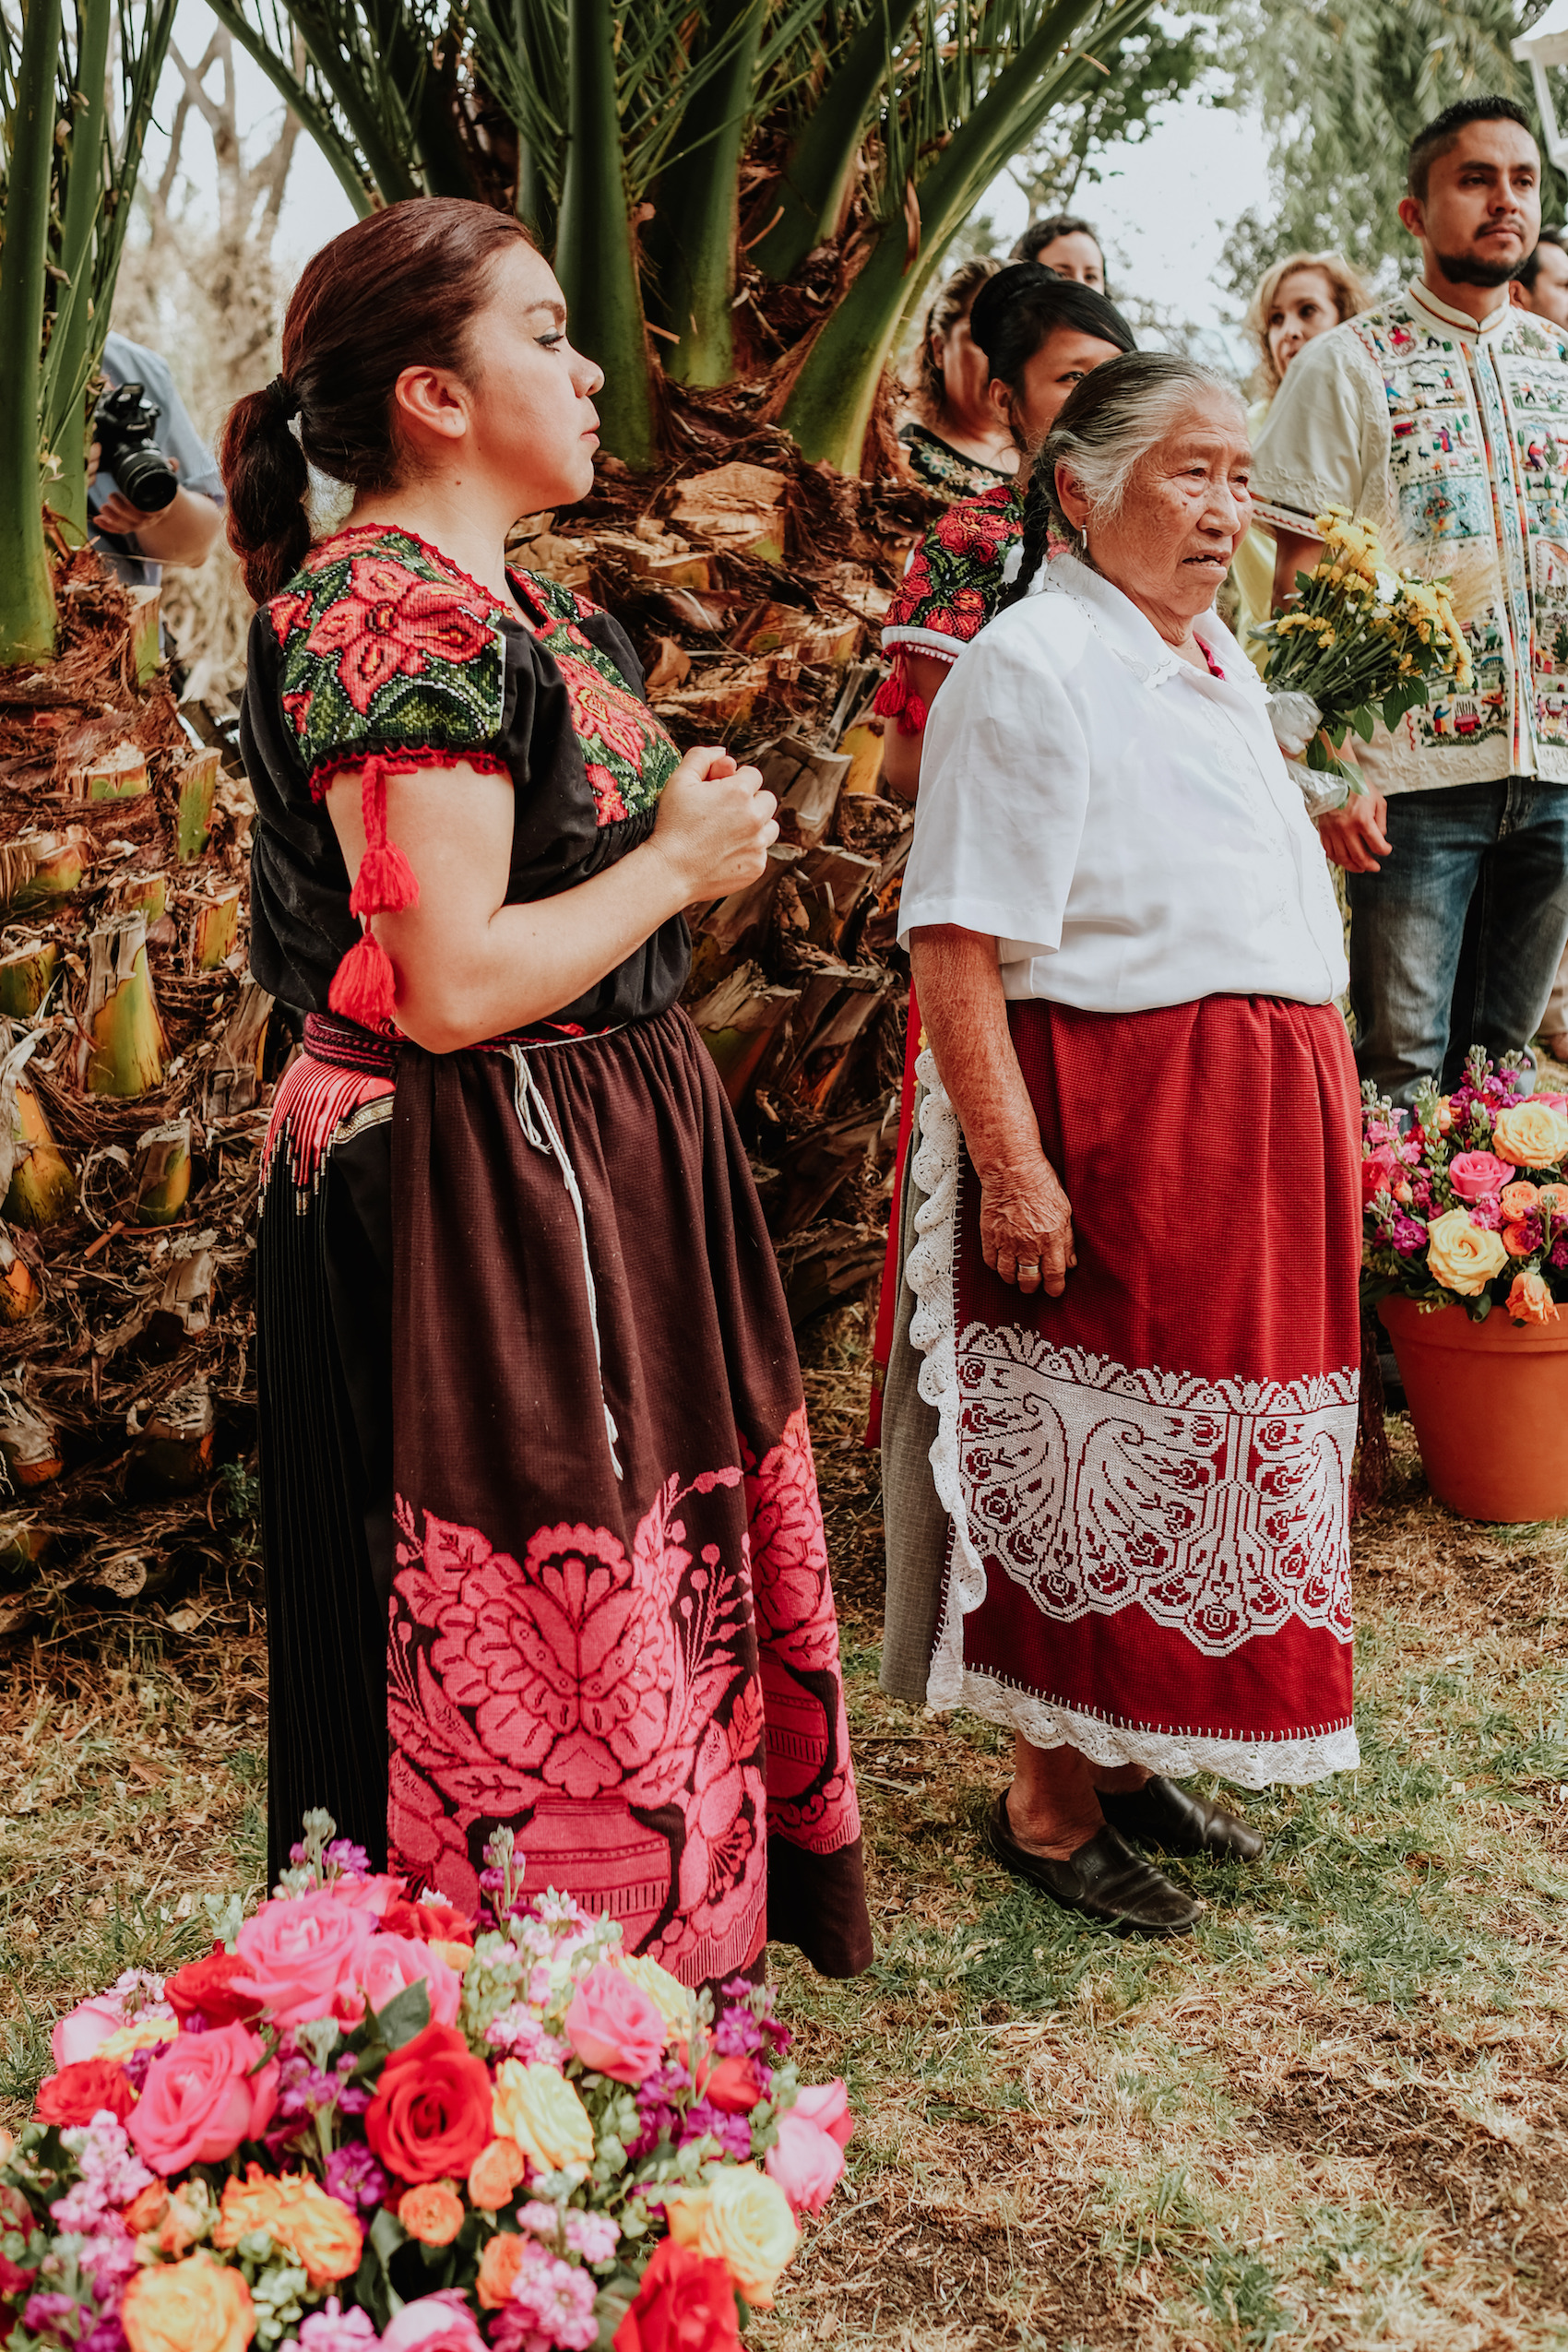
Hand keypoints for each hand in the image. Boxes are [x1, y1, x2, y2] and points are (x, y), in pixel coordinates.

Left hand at [90, 450, 180, 537]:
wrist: (160, 502)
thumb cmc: (161, 490)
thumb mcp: (167, 480)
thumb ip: (170, 470)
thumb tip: (173, 461)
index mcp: (159, 509)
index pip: (149, 513)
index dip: (138, 508)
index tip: (128, 497)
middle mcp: (150, 520)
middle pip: (136, 520)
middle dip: (122, 511)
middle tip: (111, 496)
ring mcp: (139, 525)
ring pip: (126, 526)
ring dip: (113, 519)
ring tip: (103, 507)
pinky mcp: (130, 526)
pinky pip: (119, 530)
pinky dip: (108, 527)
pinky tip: (98, 520)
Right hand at [650, 745, 777, 900]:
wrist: (671, 872)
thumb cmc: (672, 826)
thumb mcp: (679, 781)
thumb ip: (701, 758)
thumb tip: (722, 751)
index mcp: (740, 792)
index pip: (753, 775)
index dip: (735, 782)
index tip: (721, 793)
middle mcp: (755, 817)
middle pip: (767, 799)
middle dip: (750, 802)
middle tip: (726, 813)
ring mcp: (758, 844)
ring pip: (770, 826)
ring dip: (755, 826)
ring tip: (728, 833)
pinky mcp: (757, 866)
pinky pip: (762, 852)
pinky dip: (749, 851)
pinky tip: (725, 852)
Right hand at [977, 1145, 1075, 1296]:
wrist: (1012, 1169)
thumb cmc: (1041, 1184)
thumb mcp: (1065, 1211)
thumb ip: (1068, 1240)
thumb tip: (1071, 1261)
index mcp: (1050, 1238)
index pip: (1053, 1275)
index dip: (1054, 1288)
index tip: (1054, 1291)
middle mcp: (1028, 1244)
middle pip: (1029, 1280)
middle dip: (1032, 1286)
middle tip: (1034, 1284)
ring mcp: (1007, 1241)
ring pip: (1008, 1274)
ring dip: (1014, 1278)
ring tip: (1017, 1275)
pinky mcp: (989, 1235)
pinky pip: (991, 1261)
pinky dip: (996, 1266)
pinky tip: (1002, 1261)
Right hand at [1317, 786, 1390, 873]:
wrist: (1336, 776)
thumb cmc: (1358, 787)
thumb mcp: (1378, 801)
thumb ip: (1381, 822)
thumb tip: (1380, 837)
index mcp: (1362, 820)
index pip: (1376, 845)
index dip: (1384, 851)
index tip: (1386, 850)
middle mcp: (1346, 828)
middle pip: (1359, 856)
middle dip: (1369, 865)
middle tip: (1375, 867)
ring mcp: (1333, 831)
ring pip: (1343, 857)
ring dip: (1353, 866)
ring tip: (1360, 868)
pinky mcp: (1323, 830)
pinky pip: (1329, 851)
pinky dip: (1337, 859)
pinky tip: (1344, 860)